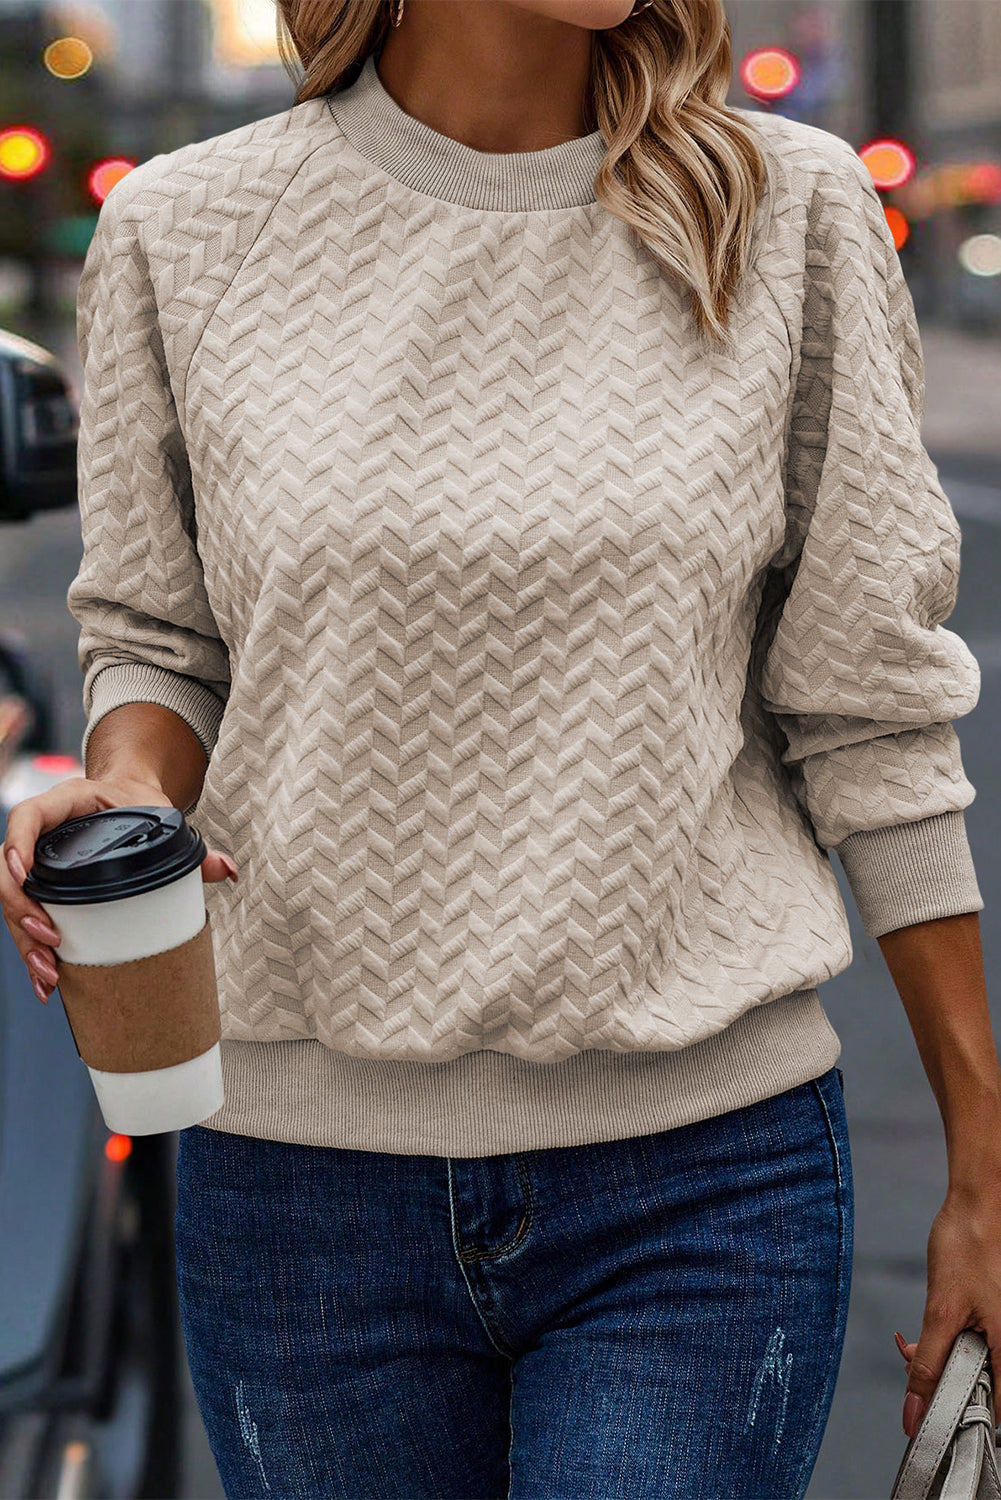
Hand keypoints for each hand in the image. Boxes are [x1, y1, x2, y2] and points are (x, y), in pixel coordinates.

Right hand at [1, 775, 237, 1003]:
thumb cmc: (138, 805)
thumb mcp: (163, 818)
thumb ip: (193, 848)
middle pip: (11, 872)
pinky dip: (33, 949)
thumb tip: (226, 870)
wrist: (130, 798)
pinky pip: (27, 917)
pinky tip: (46, 981)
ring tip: (47, 974)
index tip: (23, 870)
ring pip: (15, 901)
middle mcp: (44, 833)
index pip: (27, 816)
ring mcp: (39, 862)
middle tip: (49, 941)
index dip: (18, 843)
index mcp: (66, 804)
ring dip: (25, 941)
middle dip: (22, 911)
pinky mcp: (44, 887)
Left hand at [894, 1184, 1000, 1437]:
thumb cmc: (969, 1246)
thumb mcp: (940, 1310)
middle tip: (914, 1359)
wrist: (981, 1200)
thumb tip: (915, 1416)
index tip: (932, 1419)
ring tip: (917, 1340)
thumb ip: (927, 1365)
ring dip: (946, 1357)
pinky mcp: (1000, 1313)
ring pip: (979, 1363)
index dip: (964, 1422)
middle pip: (984, 1387)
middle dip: (945, 1381)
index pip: (999, 1414)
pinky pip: (982, 1341)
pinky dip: (955, 1338)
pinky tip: (936, 1322)